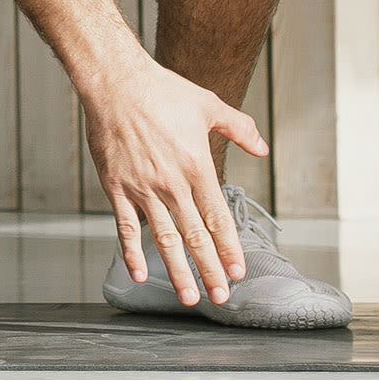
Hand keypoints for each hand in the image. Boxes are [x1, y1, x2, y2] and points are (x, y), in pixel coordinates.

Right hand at [83, 52, 268, 304]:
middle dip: (210, 270)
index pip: (218, 218)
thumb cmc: (162, 90)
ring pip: (163, 239)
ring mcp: (142, 188)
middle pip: (194, 236)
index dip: (229, 248)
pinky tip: (139, 273)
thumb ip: (240, 128)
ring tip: (189, 297)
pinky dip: (131, 253)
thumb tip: (262, 149)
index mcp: (197, 166)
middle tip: (220, 296)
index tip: (238, 272)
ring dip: (177, 271)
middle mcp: (171, 183)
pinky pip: (125, 227)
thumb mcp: (209, 105)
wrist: (115, 82)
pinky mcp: (117, 187)